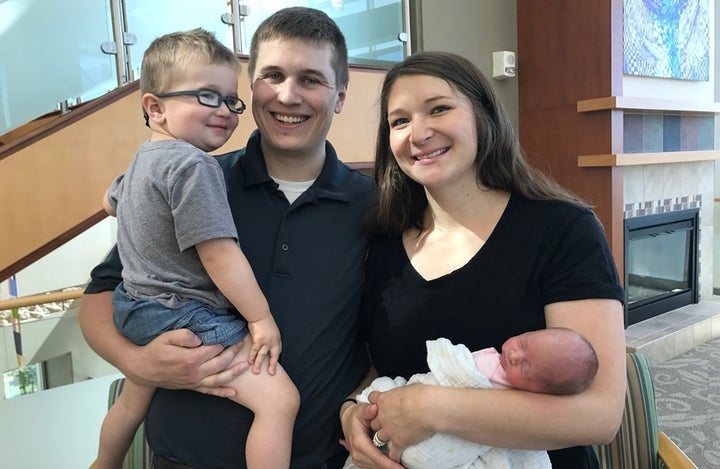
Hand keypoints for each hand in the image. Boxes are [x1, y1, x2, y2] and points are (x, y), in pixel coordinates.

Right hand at [125, 329, 248, 396]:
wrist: (142, 369)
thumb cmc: (155, 350)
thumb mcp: (167, 337)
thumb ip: (185, 335)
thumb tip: (200, 337)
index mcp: (190, 359)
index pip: (214, 349)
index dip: (225, 340)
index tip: (232, 333)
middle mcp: (194, 372)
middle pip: (220, 362)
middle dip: (233, 352)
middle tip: (241, 343)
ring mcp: (194, 382)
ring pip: (219, 379)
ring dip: (234, 373)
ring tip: (246, 366)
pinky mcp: (192, 387)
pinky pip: (209, 391)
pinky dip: (222, 393)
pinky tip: (234, 393)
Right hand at [246, 316, 281, 374]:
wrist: (260, 314)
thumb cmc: (264, 321)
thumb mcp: (271, 331)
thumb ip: (270, 338)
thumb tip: (267, 345)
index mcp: (277, 339)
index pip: (278, 351)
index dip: (275, 359)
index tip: (274, 365)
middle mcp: (273, 342)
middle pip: (273, 356)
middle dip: (272, 365)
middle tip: (271, 373)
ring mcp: (266, 342)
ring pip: (262, 356)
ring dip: (258, 364)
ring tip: (256, 372)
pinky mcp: (259, 340)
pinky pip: (254, 351)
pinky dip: (252, 357)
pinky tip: (249, 362)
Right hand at [340, 401, 403, 468]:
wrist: (347, 421)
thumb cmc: (355, 416)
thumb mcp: (360, 410)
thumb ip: (367, 410)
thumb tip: (374, 408)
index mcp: (358, 443)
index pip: (376, 457)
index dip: (390, 464)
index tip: (402, 468)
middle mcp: (357, 454)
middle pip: (378, 465)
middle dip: (392, 467)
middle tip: (407, 468)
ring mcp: (358, 459)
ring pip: (377, 468)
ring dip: (389, 467)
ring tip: (404, 467)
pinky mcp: (362, 461)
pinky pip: (375, 466)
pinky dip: (385, 466)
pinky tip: (396, 465)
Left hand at [368, 385, 434, 462]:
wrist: (428, 408)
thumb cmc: (420, 394)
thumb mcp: (407, 388)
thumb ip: (400, 393)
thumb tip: (405, 393)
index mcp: (383, 400)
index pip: (372, 399)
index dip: (375, 402)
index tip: (379, 403)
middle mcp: (382, 416)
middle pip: (373, 421)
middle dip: (378, 422)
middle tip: (385, 423)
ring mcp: (389, 430)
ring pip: (379, 437)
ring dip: (384, 438)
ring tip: (390, 439)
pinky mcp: (398, 442)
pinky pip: (392, 453)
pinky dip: (394, 456)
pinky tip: (396, 457)